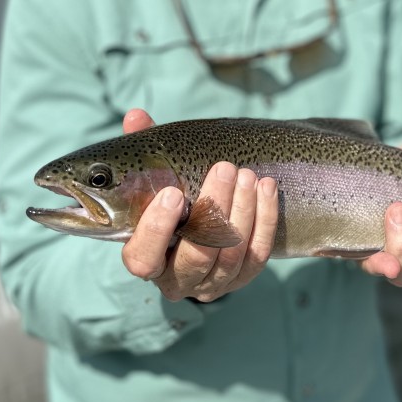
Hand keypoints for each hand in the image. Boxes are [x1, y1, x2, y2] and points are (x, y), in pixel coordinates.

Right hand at [119, 109, 278, 301]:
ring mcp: (212, 283)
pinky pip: (257, 254)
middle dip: (213, 209)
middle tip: (223, 168)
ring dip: (242, 211)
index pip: (144, 259)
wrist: (200, 228)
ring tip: (246, 174)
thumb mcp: (154, 177)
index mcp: (146, 258)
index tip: (174, 193)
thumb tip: (136, 117)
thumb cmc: (171, 199)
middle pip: (196, 256)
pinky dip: (264, 219)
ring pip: (230, 255)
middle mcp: (177, 280)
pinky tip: (266, 188)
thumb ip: (143, 150)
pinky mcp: (242, 277)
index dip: (157, 230)